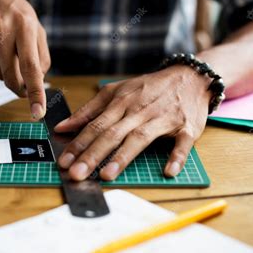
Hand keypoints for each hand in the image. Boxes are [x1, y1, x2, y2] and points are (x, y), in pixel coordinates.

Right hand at [0, 0, 49, 118]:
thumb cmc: (13, 10)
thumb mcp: (35, 25)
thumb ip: (40, 54)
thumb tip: (39, 81)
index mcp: (25, 27)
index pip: (32, 68)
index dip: (36, 93)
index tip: (38, 113)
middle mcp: (4, 32)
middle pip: (12, 77)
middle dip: (19, 87)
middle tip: (24, 86)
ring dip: (6, 70)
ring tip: (5, 49)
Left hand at [54, 65, 211, 180]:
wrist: (189, 77)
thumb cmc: (149, 88)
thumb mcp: (117, 91)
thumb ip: (90, 110)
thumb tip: (62, 127)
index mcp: (121, 102)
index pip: (95, 125)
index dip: (78, 143)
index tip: (64, 161)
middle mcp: (139, 110)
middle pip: (112, 133)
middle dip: (92, 154)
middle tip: (76, 173)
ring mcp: (163, 119)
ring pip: (140, 137)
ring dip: (123, 156)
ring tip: (106, 175)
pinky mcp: (186, 128)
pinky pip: (181, 143)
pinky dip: (176, 156)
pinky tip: (168, 171)